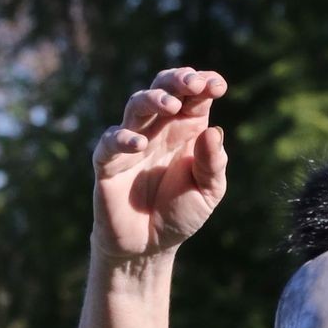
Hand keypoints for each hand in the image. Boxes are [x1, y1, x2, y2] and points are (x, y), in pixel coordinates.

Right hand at [89, 67, 228, 260]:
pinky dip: (123, 139)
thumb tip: (213, 131)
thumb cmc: (179, 213)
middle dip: (177, 80)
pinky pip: (110, 142)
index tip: (218, 85)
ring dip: (153, 99)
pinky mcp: (108, 162)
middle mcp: (158, 130)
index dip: (203, 84)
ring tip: (171, 104)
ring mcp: (132, 143)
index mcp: (185, 131)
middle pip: (163, 89)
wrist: (149, 247)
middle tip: (194, 82)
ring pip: (137, 106)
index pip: (193, 97)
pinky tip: (139, 143)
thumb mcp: (207, 192)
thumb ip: (213, 164)